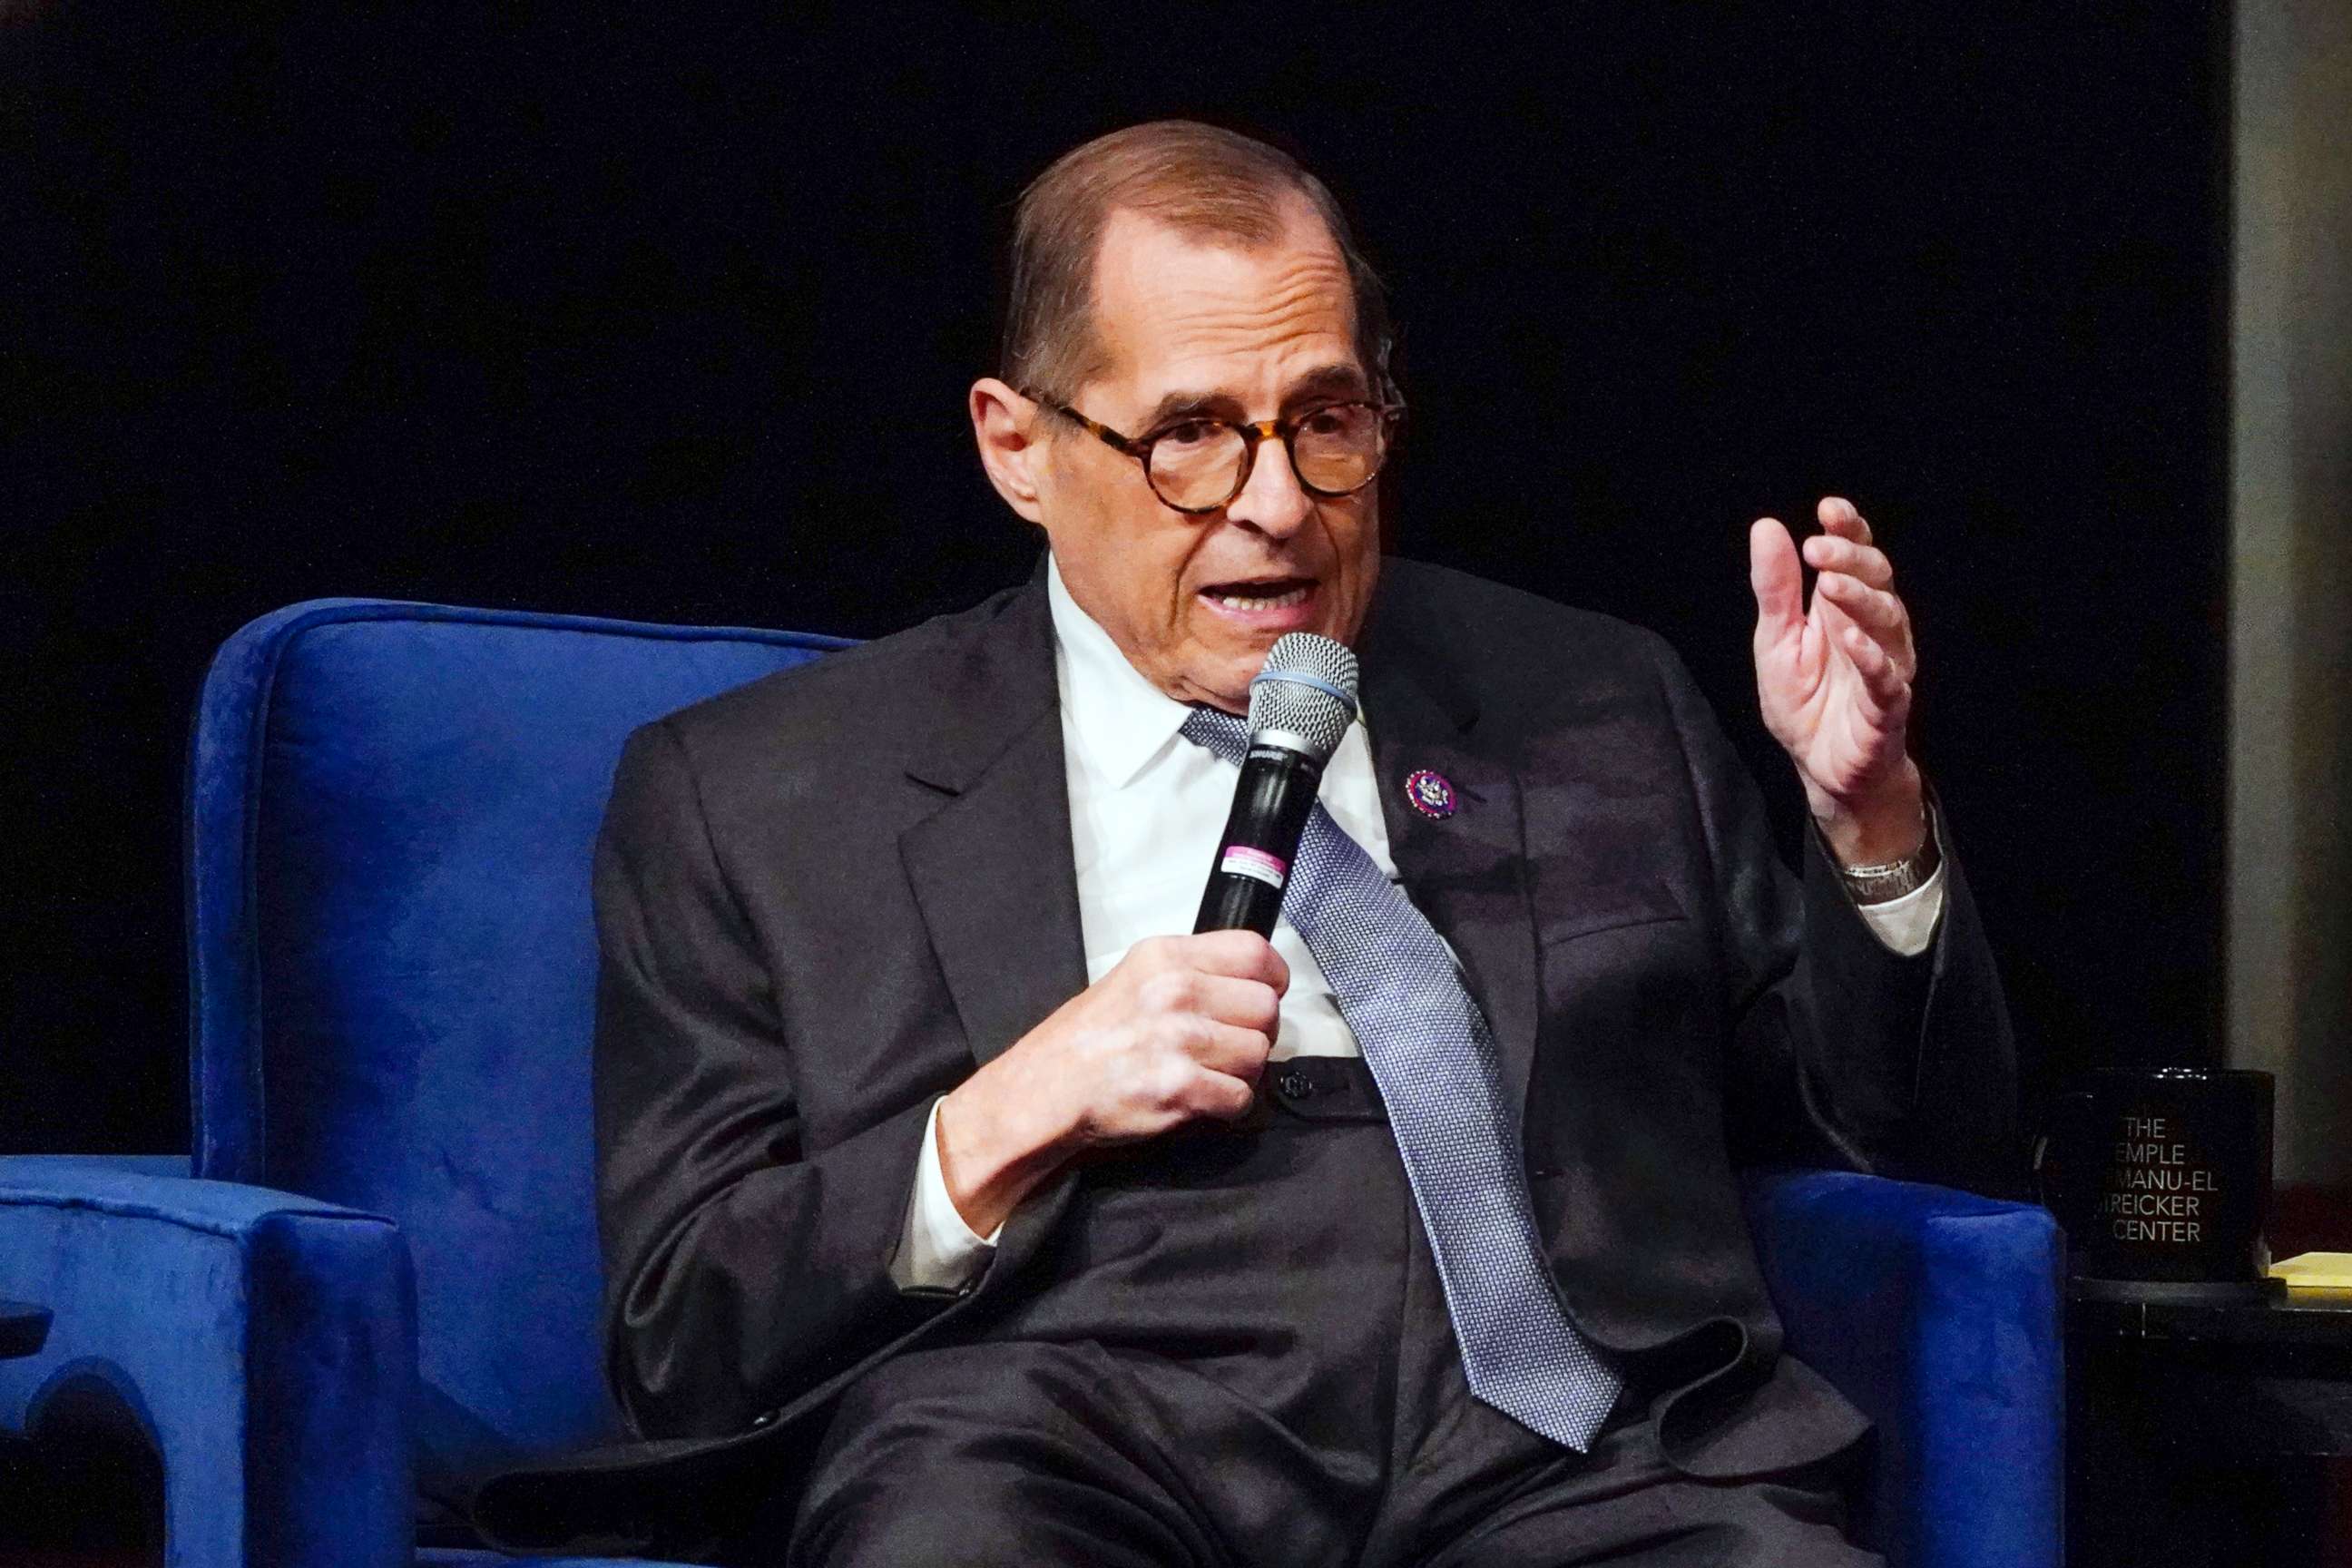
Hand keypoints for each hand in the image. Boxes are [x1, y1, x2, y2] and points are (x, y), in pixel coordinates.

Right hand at [934, 931, 1287, 1233]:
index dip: (1271, 979)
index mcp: (1165, 956)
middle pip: (1266, 1008)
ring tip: (1208, 1075)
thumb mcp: (1134, 978)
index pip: (1256, 953)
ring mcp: (1178, 1039)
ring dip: (1241, 1072)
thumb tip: (1250, 982)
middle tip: (1229, 1047)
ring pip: (1258, 1055)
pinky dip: (1227, 1106)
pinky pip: (1240, 1098)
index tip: (1265, 996)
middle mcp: (1175, 990)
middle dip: (1256, 1033)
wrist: (1044, 1092)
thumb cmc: (1086, 1041)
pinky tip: (1200, 1100)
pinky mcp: (1178, 1087)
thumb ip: (1190, 971)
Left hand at [1749, 496, 1925, 865]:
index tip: (1828, 509)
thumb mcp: (1776, 639)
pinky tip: (1851, 640)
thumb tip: (1767, 526)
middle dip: (1851, 559)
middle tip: (1818, 547)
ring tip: (1831, 584)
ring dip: (1860, 600)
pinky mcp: (1887, 707)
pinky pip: (1886, 679)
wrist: (1821, 768)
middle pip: (1878, 581)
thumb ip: (1776, 588)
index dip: (1848, 531)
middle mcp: (1873, 630)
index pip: (1856, 558)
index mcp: (1845, 609)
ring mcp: (1886, 666)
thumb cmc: (1804, 702)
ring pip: (1888, 622)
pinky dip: (1871, 658)